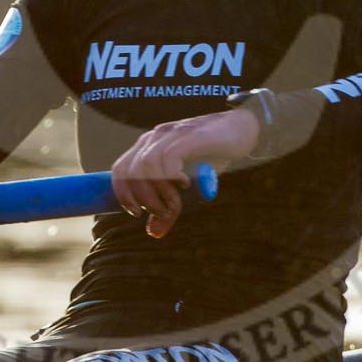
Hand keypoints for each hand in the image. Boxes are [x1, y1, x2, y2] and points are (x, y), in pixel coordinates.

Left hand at [111, 108, 253, 239]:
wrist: (241, 129)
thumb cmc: (211, 156)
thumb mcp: (187, 185)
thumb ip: (169, 204)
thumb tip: (154, 232)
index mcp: (148, 146)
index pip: (120, 169)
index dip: (123, 194)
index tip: (136, 213)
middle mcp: (155, 137)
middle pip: (131, 170)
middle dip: (143, 198)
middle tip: (162, 212)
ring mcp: (172, 133)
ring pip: (147, 165)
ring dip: (159, 191)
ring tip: (176, 202)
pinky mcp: (190, 135)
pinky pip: (169, 156)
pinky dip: (172, 175)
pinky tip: (185, 183)